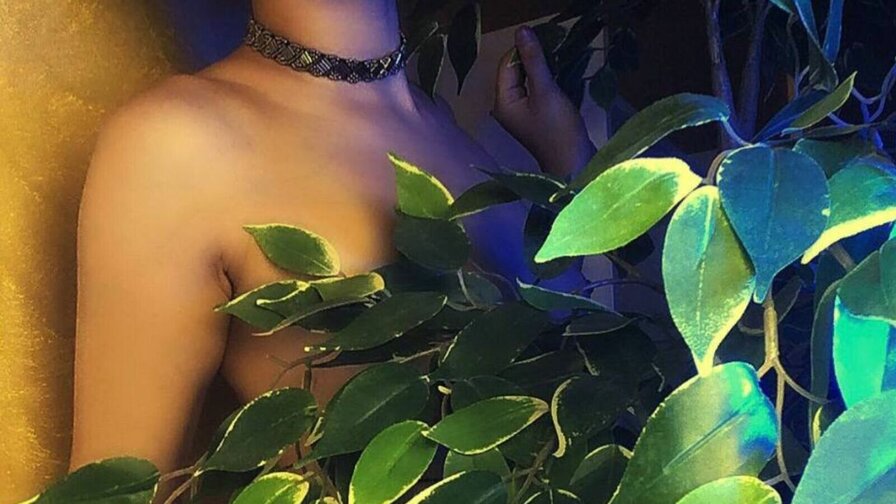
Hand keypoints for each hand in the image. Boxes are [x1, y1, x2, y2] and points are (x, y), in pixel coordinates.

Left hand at [493, 26, 595, 177]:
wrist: (574, 163)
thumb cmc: (558, 130)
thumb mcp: (546, 90)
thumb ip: (533, 60)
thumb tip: (521, 31)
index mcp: (502, 101)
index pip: (507, 63)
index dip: (524, 49)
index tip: (546, 41)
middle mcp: (505, 106)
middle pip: (513, 70)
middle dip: (531, 58)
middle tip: (554, 49)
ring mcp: (518, 112)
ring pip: (524, 79)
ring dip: (539, 68)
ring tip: (557, 61)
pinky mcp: (532, 115)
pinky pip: (533, 89)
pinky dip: (543, 79)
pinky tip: (556, 76)